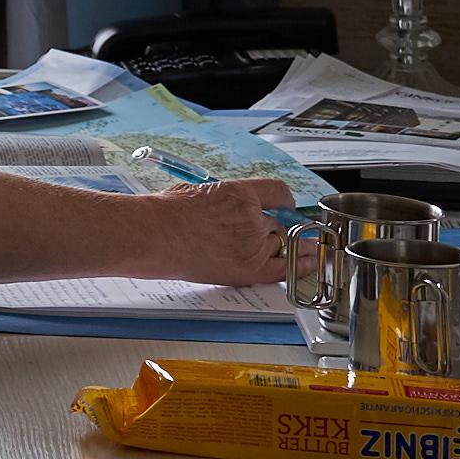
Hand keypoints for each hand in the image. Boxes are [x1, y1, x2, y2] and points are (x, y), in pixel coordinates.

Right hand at [158, 175, 294, 286]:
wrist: (151, 236)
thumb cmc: (164, 215)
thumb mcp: (199, 193)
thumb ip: (226, 200)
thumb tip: (237, 208)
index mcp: (239, 192)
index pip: (277, 191)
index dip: (283, 201)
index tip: (286, 207)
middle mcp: (251, 216)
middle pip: (279, 223)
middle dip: (271, 230)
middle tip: (253, 238)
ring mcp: (252, 243)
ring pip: (280, 244)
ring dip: (275, 248)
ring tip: (253, 253)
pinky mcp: (249, 267)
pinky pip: (286, 266)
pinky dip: (300, 264)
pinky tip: (309, 263)